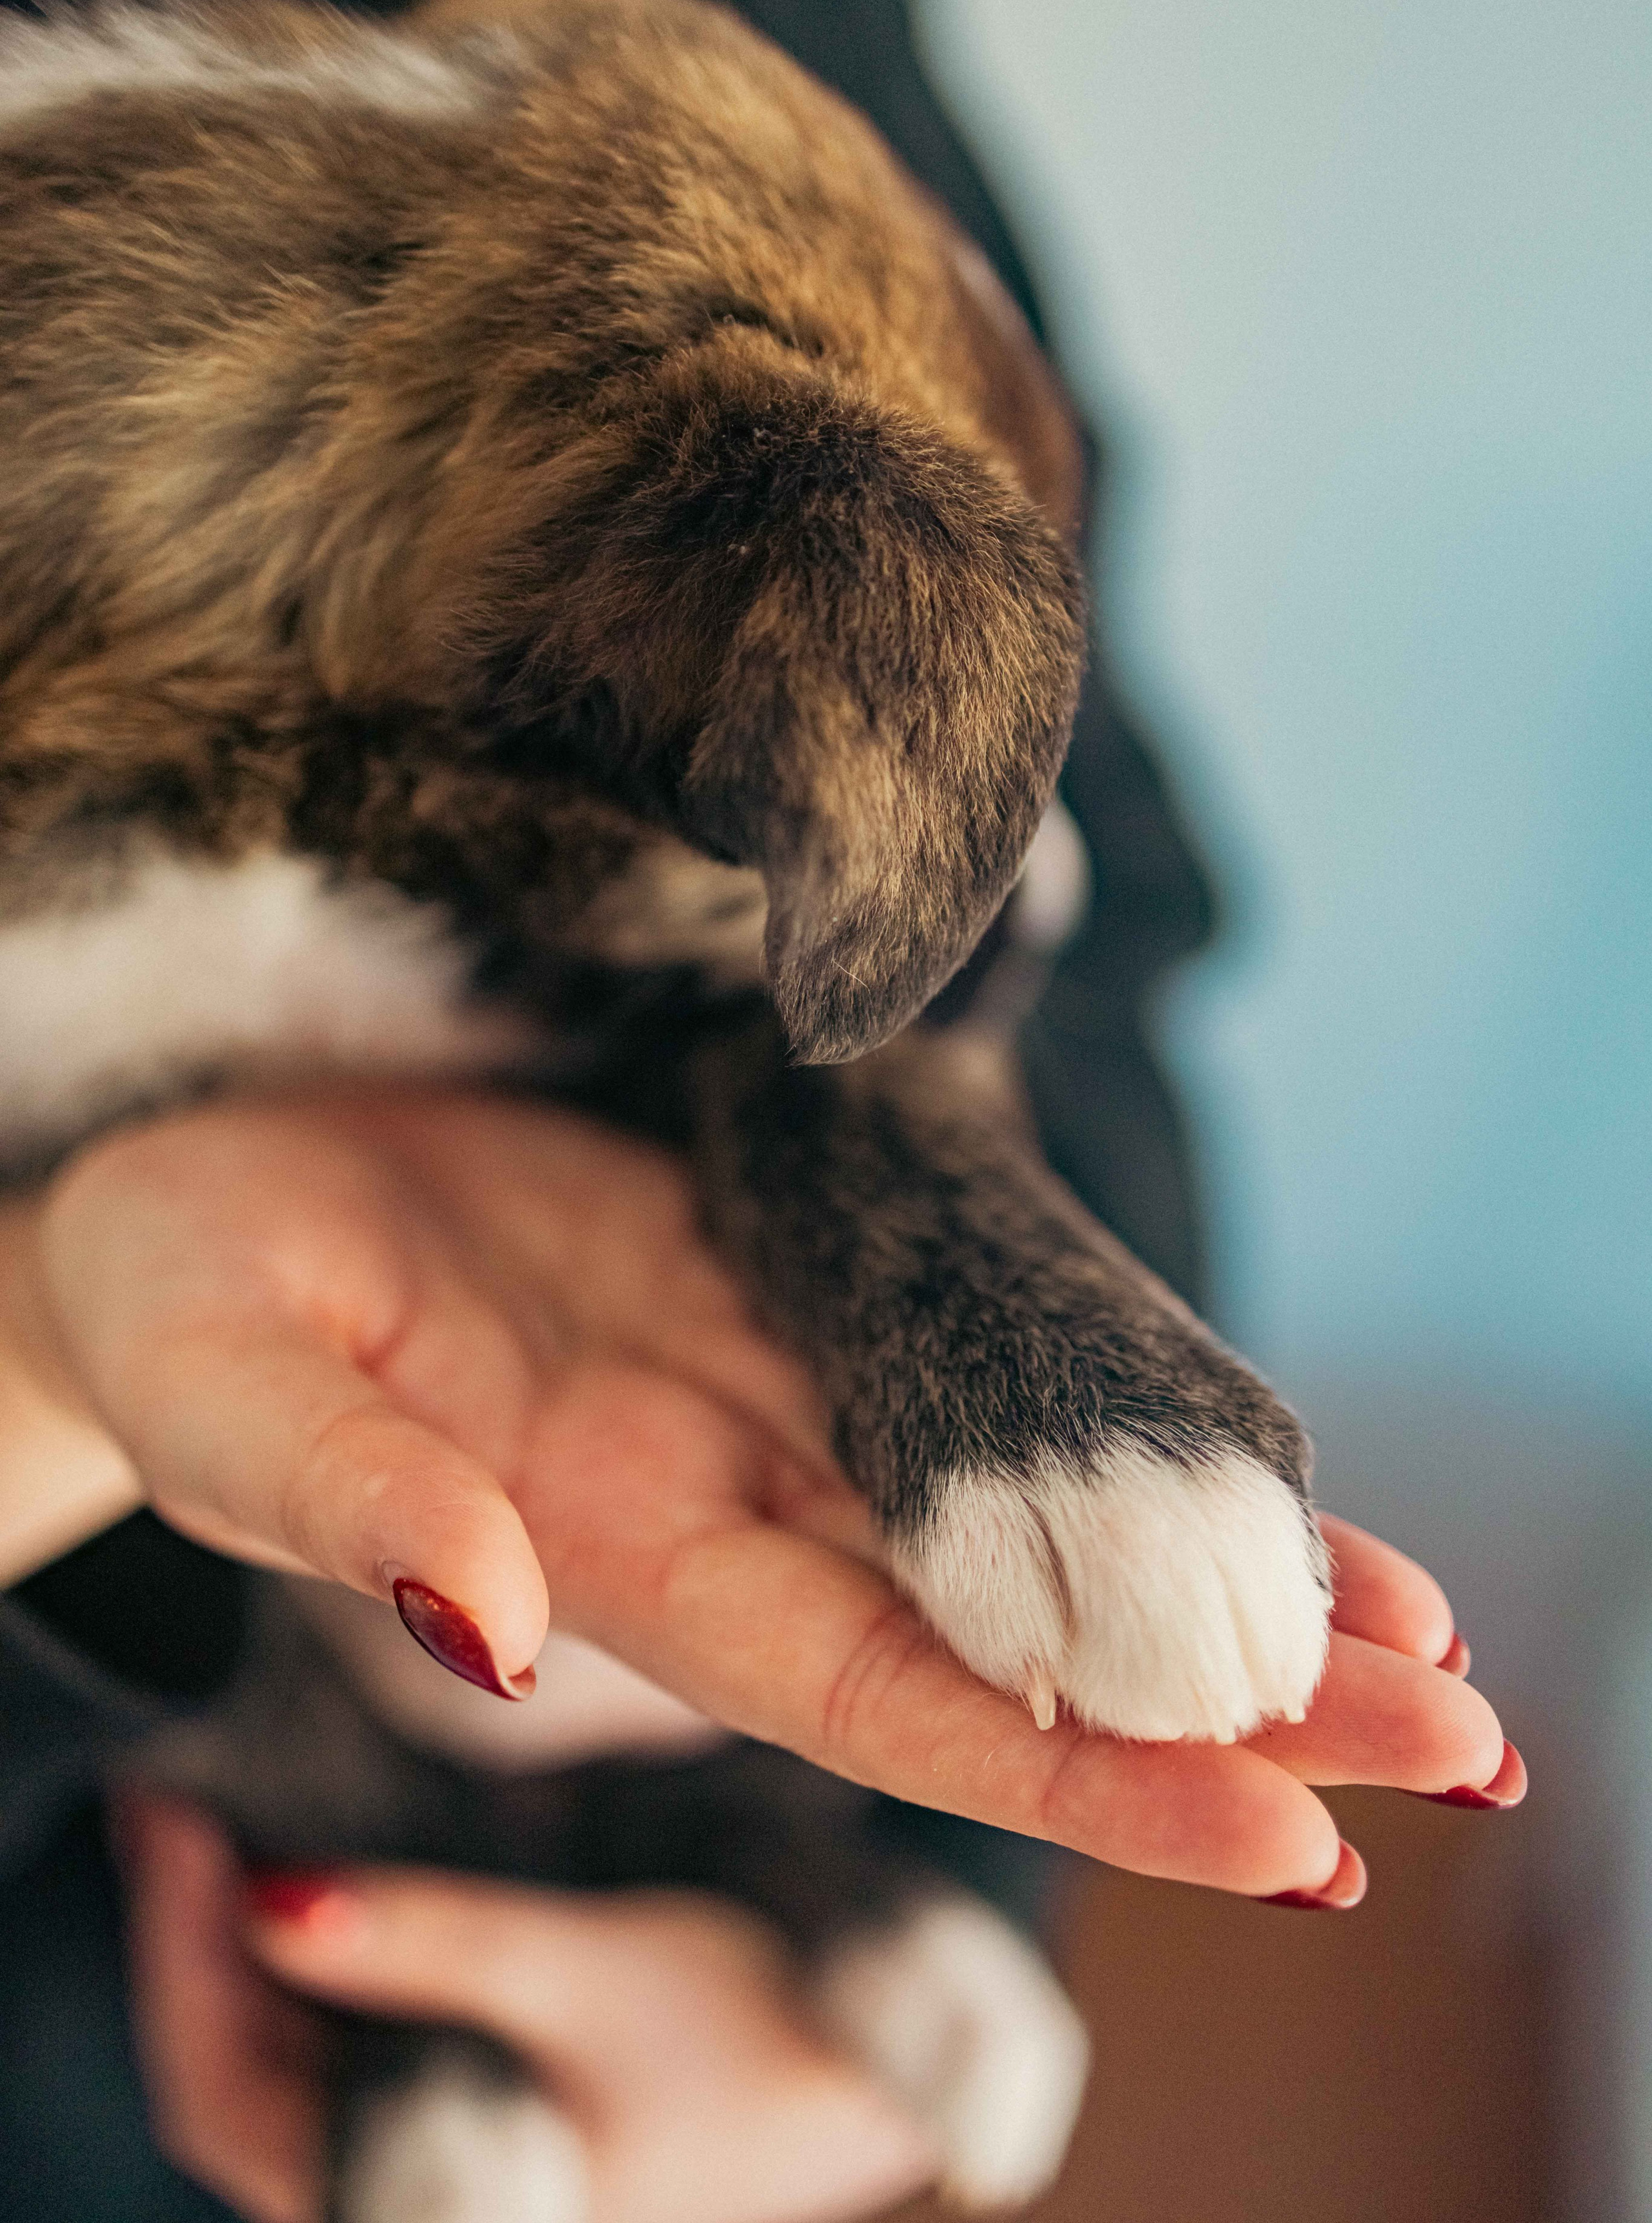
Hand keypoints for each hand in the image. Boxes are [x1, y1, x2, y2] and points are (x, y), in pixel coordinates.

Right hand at [35, 1088, 1515, 1898]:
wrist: (187, 1198)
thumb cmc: (181, 1298)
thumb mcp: (234, 1390)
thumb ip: (353, 1504)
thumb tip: (490, 1627)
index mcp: (610, 1546)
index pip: (880, 1689)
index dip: (1080, 1764)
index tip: (1287, 1829)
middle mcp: (723, 1495)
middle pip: (1008, 1631)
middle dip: (1229, 1699)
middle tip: (1467, 1741)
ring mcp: (763, 1391)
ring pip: (1030, 1519)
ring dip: (1221, 1578)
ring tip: (1429, 1632)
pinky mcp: (775, 1275)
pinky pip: (980, 1374)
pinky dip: (1121, 1425)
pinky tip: (1252, 1457)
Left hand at [119, 1789, 933, 2222]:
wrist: (862, 2077)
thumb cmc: (747, 2037)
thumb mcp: (583, 1972)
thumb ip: (428, 1941)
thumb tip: (271, 1899)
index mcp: (437, 2204)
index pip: (232, 2105)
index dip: (184, 1964)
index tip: (175, 1825)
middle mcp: (420, 2195)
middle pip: (241, 2087)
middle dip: (198, 1944)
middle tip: (174, 1805)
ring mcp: (442, 2149)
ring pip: (287, 2067)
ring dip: (246, 1949)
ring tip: (215, 1823)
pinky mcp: (473, 2104)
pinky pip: (348, 2045)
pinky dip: (316, 1956)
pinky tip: (304, 1878)